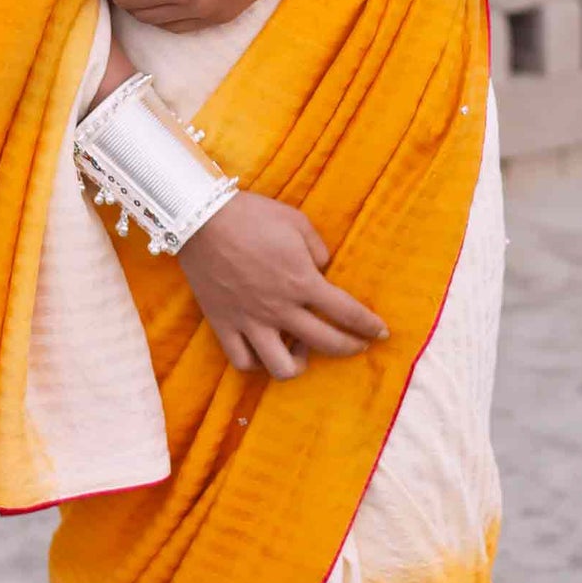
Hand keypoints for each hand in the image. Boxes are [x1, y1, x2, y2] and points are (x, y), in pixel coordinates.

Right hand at [177, 191, 388, 380]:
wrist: (200, 219)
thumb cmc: (252, 215)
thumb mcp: (297, 221)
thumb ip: (318, 249)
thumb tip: (323, 268)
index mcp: (302, 281)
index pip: (347, 313)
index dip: (368, 326)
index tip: (380, 333)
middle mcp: (280, 309)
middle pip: (325, 343)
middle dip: (350, 347)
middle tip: (357, 344)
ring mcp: (250, 321)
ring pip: (282, 367)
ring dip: (300, 364)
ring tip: (302, 349)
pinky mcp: (224, 324)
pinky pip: (243, 361)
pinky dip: (257, 362)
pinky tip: (265, 349)